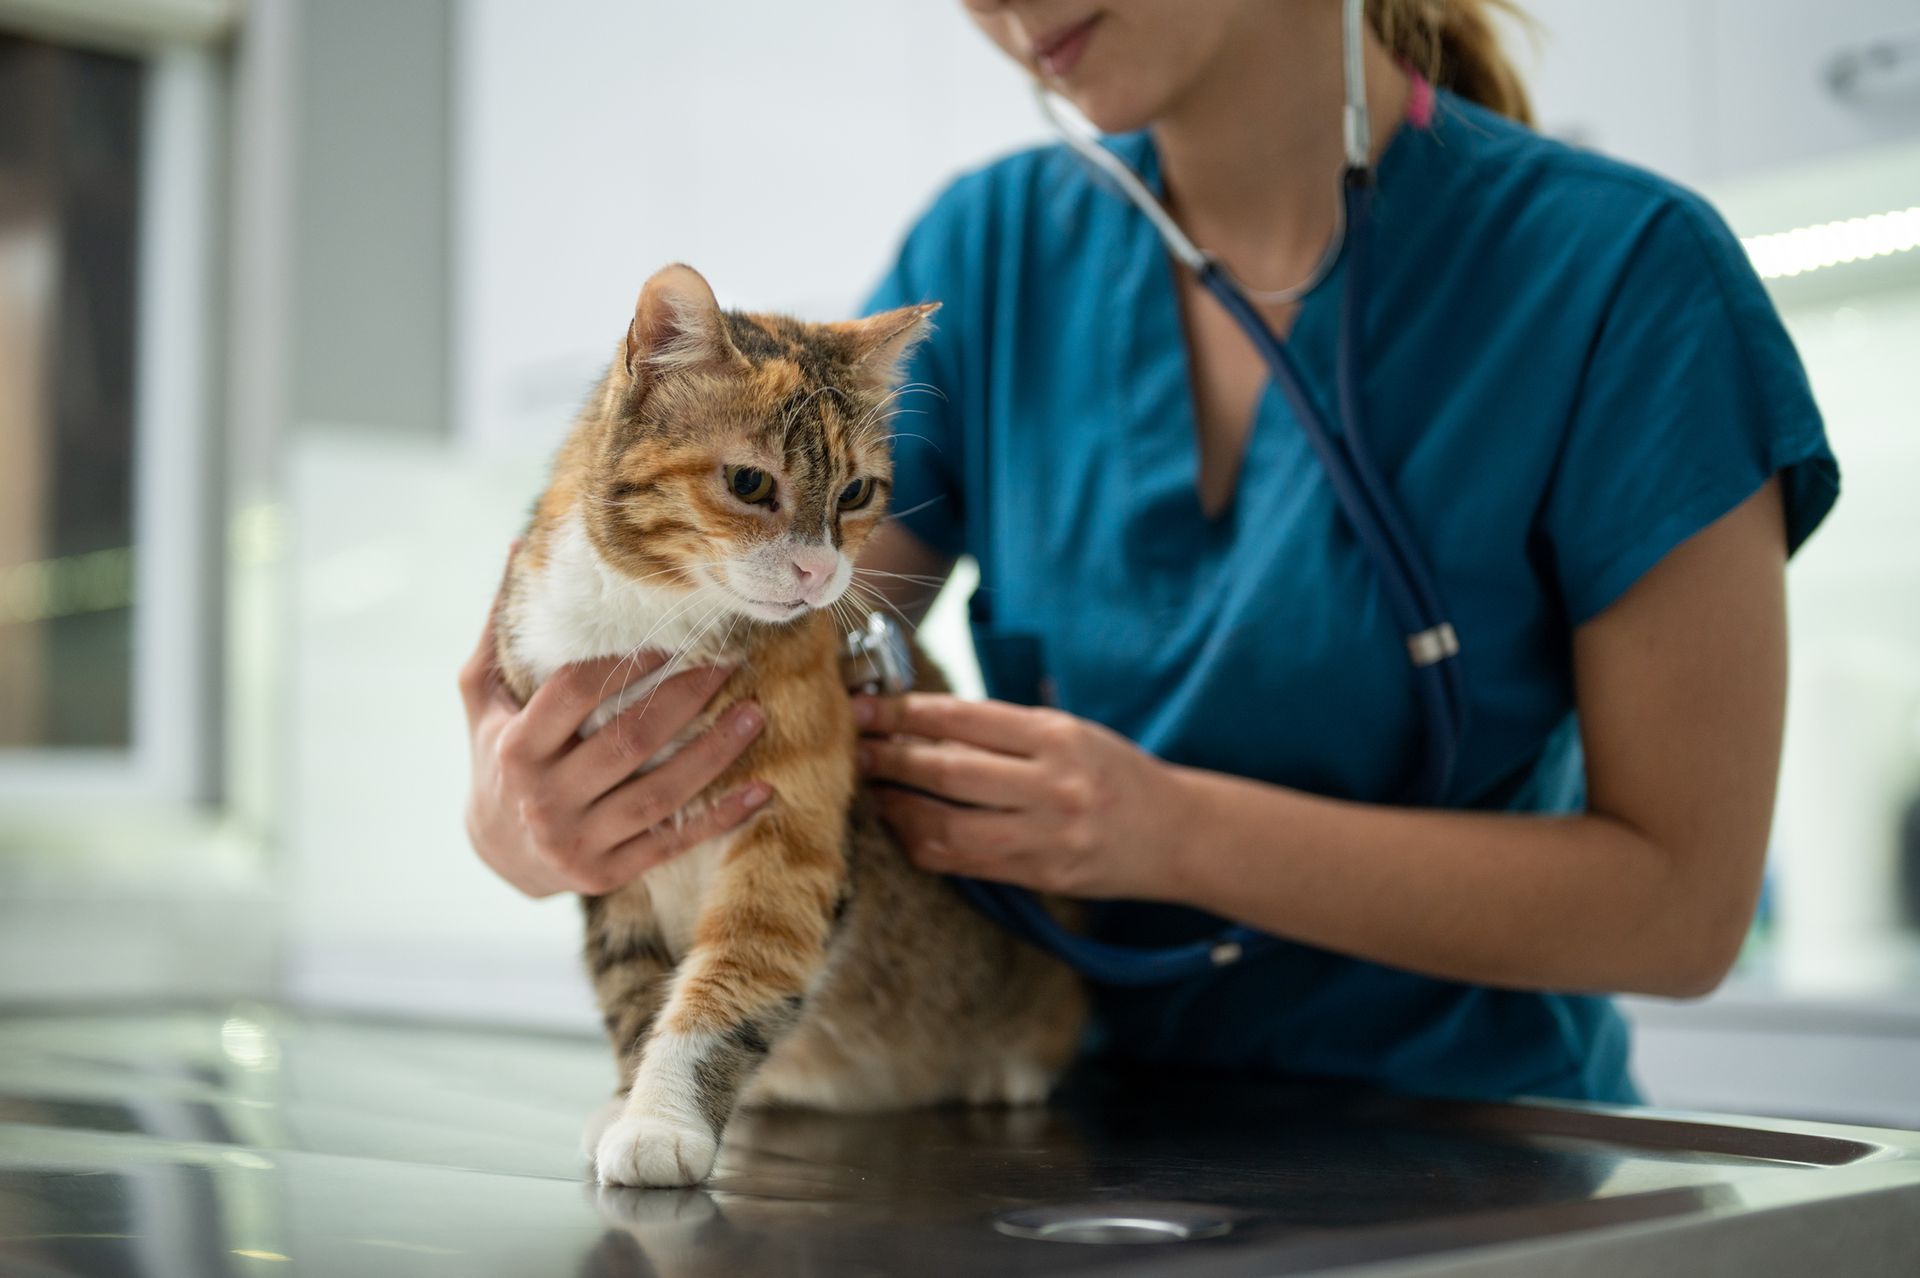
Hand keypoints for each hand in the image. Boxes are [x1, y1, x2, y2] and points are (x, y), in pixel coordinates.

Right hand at [458, 578, 771, 898]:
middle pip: (627, 741)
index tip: (670, 636)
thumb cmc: (496, 755)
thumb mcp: (482, 696)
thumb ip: (499, 629)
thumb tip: (518, 546)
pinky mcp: (607, 875)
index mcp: (516, 747)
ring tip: (757, 714)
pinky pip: (673, 843)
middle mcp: (543, 799)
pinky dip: (720, 819)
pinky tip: (763, 791)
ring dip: (714, 754)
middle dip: (686, 699)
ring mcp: (576, 842)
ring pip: (659, 794)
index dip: (623, 663)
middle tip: (732, 663)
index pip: (574, 694)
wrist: (495, 853)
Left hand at [851, 693, 1188, 898]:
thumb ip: (1005, 731)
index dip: (905, 714)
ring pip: (946, 827)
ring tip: (871, 791)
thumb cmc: (1116, 774)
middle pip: (947, 772)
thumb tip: (921, 722)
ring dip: (897, 808)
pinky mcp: (1039, 875)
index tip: (865, 708)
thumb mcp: (1070, 733)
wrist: (1177, 834)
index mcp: (1058, 737)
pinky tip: (904, 827)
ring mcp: (1045, 836)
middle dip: (889, 759)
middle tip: (852, 748)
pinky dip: (923, 843)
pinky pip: (962, 862)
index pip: (964, 719)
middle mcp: (1052, 786)